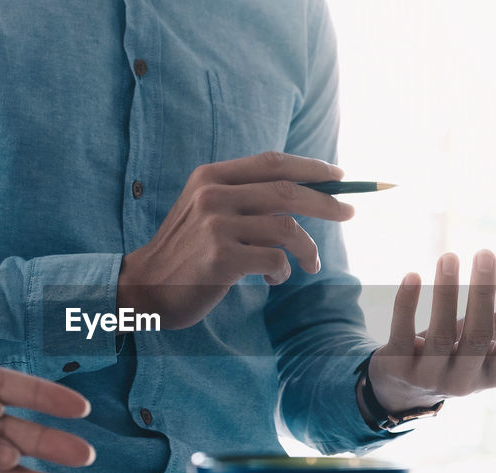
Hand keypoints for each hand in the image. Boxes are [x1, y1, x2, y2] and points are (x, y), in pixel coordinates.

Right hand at [118, 151, 353, 328]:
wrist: (146, 288)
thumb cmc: (186, 252)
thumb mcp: (206, 211)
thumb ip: (244, 198)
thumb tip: (304, 194)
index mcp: (211, 177)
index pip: (272, 162)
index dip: (310, 167)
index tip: (339, 176)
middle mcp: (213, 195)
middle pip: (287, 191)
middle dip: (327, 202)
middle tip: (350, 213)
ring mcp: (216, 226)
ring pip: (287, 228)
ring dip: (308, 248)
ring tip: (311, 264)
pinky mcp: (221, 258)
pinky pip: (275, 260)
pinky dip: (284, 271)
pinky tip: (274, 278)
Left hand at [365, 250, 495, 415]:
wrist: (407, 386)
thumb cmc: (465, 349)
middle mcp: (465, 381)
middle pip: (477, 337)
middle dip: (482, 294)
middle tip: (485, 253)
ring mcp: (430, 377)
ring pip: (441, 335)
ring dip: (445, 293)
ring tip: (449, 256)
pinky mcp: (397, 367)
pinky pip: (402, 334)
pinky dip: (406, 305)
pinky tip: (412, 275)